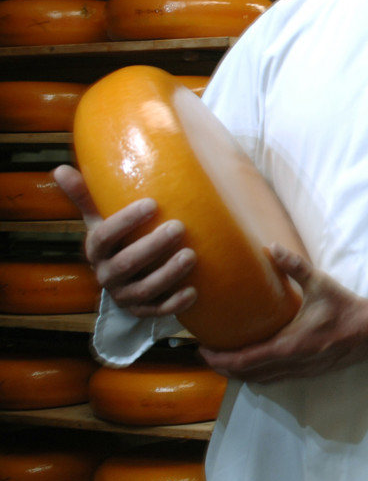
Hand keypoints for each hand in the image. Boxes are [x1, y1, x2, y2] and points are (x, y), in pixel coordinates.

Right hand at [53, 164, 197, 318]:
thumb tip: (60, 169)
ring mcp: (125, 296)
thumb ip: (85, 195)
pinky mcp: (143, 311)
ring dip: (168, 273)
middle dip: (153, 246)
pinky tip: (194, 292)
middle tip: (179, 227)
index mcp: (96, 250)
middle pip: (127, 263)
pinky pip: (158, 311)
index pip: (105, 235)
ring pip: (144, 289)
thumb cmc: (115, 239)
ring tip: (191, 255)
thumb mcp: (99, 218)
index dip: (126, 220)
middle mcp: (107, 275)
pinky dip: (175, 303)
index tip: (152, 203)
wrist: (121, 279)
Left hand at [198, 243, 367, 382]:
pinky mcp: (309, 373)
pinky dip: (257, 374)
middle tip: (205, 354)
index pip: (247, 359)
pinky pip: (275, 379)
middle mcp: (292, 364)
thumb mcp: (320, 283)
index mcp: (290, 344)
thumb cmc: (346, 307)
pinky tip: (253, 363)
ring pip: (261, 380)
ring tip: (223, 359)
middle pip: (248, 375)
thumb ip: (294, 265)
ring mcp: (301, 372)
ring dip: (240, 374)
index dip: (221, 359)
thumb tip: (271, 247)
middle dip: (224, 368)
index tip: (203, 350)